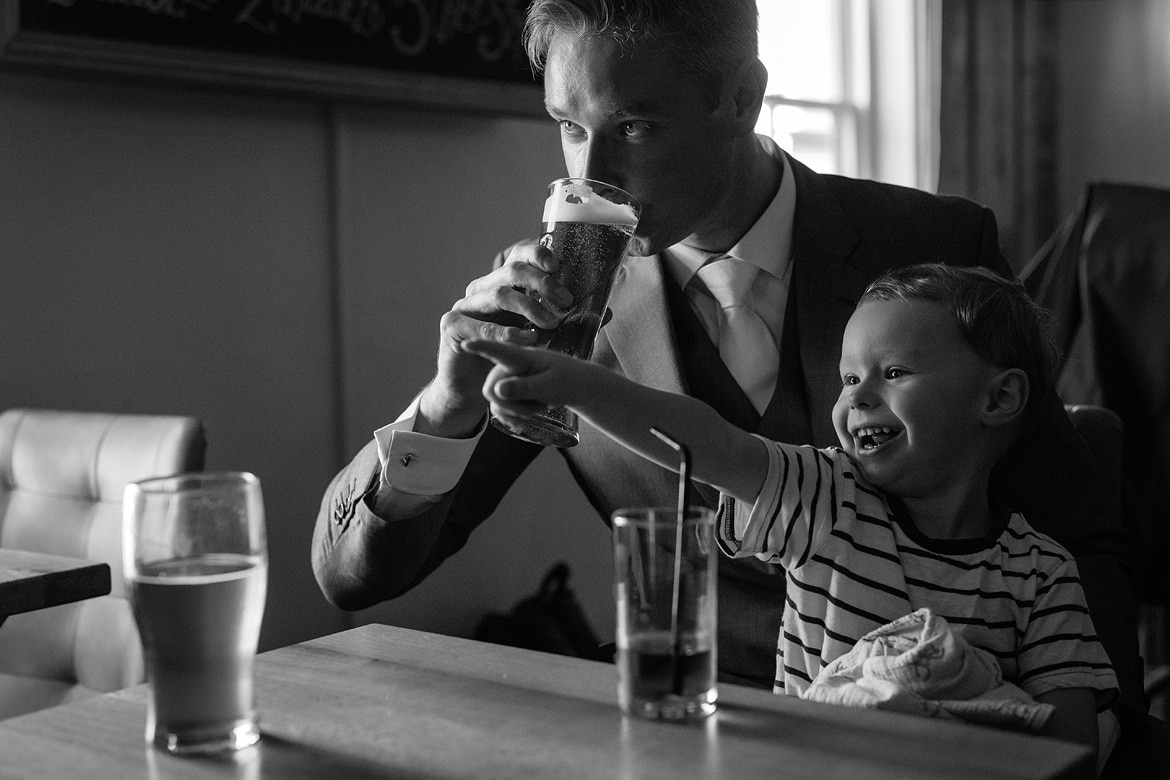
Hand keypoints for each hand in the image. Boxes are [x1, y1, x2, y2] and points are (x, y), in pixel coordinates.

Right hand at [417, 241, 574, 436]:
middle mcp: (483, 288)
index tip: (559, 264)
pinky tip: (526, 339)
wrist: (472, 388)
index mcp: (503, 284)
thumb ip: (567, 323)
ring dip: (529, 307)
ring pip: (499, 294)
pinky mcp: (453, 325)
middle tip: (565, 300)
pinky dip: (505, 332)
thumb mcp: (539, 336)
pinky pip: (480, 325)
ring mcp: (465, 305)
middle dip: (542, 283)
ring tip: (551, 324)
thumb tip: (605, 313)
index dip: (538, 254)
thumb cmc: (508, 358)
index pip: (520, 257)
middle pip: (512, 271)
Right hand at [461, 340, 578, 428]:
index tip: (465, 344)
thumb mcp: (550, 385)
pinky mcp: (508, 388)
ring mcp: (508, 376)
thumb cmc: (568, 381)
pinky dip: (513, 415)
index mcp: (524, 356)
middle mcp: (511, 364)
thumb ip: (524, 387)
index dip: (483, 348)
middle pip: (492, 387)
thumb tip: (496, 390)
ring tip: (540, 408)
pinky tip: (530, 415)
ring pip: (496, 400)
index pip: (501, 351)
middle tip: (540, 407)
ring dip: (516, 411)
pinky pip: (499, 407)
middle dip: (511, 404)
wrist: (577, 387)